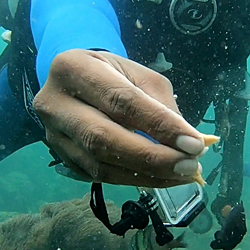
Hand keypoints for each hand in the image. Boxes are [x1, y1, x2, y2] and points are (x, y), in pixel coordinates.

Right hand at [33, 49, 214, 186]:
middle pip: (103, 138)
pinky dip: (135, 180)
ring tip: (183, 175)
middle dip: (153, 157)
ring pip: (100, 165)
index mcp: (73, 69)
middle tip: (190, 166)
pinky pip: (100, 177)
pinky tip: (162, 178)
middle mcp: (54, 104)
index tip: (195, 144)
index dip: (159, 125)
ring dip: (147, 175)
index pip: (121, 101)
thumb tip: (190, 143)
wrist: (75, 83)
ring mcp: (54, 135)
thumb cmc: (112, 75)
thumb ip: (162, 105)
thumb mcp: (139, 75)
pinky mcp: (61, 159)